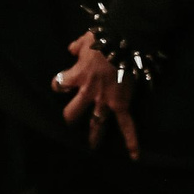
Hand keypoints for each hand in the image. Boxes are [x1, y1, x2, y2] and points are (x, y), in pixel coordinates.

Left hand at [55, 32, 140, 156]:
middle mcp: (88, 92)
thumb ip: (76, 46)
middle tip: (71, 121)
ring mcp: (105, 101)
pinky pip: (127, 125)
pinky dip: (131, 140)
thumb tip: (71, 49)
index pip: (59, 84)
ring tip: (92, 146)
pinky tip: (134, 155)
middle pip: (72, 112)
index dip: (59, 83)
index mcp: (76, 76)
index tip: (62, 81)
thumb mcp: (86, 39)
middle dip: (70, 117)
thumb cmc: (104, 38)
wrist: (125, 39)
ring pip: (96, 123)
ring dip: (94, 136)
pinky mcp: (122, 104)